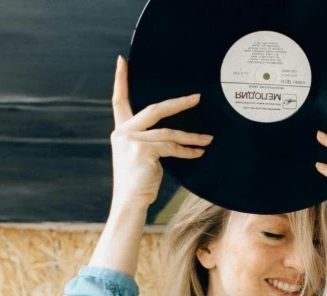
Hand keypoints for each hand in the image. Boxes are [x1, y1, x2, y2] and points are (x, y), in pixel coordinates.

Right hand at [110, 55, 212, 208]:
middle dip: (178, 103)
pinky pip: (171, 147)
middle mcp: (123, 133)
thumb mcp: (141, 157)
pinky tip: (198, 153)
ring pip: (169, 132)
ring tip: (207, 139)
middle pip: (154, 110)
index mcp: (120, 131)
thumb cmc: (138, 183)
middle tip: (197, 97)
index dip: (120, 80)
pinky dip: (187, 150)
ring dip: (191, 137)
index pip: (118, 101)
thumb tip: (176, 136)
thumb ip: (150, 141)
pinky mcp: (143, 150)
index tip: (122, 61)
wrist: (129, 203)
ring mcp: (132, 141)